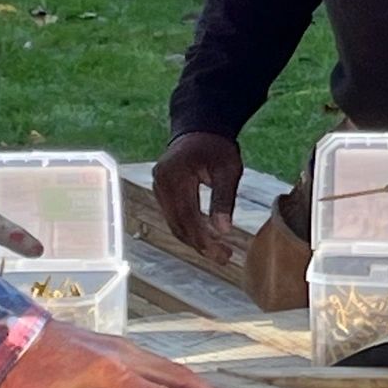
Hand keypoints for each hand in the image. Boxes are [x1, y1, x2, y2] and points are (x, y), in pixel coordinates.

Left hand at [0, 322, 226, 387]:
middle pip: (171, 375)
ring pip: (164, 364)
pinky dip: (169, 372)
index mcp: (107, 375)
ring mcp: (119, 347)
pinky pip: (151, 360)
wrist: (12, 335)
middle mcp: (121, 357)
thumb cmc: (21, 376)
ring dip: (187, 380)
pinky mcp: (114, 345)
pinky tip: (174, 382)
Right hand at [153, 131, 242, 262]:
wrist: (200, 128)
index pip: (187, 217)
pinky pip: (174, 216)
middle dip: (200, 245)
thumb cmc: (217, 147)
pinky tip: (207, 238)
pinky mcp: (162, 192)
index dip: (203, 239)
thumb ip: (224, 199)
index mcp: (175, 177)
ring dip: (195, 240)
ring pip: (175, 223)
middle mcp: (161, 184)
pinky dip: (189, 229)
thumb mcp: (228, 169)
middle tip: (224, 258)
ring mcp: (158, 188)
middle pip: (178, 224)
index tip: (222, 254)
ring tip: (219, 252)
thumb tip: (223, 231)